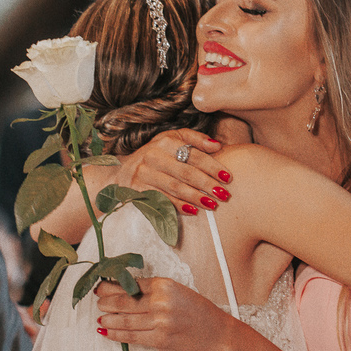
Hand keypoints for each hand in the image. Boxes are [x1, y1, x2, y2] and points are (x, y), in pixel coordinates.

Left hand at [94, 277, 234, 350]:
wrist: (215, 334)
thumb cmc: (197, 310)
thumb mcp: (178, 291)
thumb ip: (154, 290)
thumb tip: (126, 290)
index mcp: (165, 285)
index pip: (132, 284)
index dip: (113, 286)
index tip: (102, 286)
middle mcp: (161, 302)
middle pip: (125, 301)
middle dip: (107, 301)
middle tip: (97, 301)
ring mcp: (160, 322)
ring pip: (126, 320)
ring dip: (109, 318)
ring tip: (99, 316)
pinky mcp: (159, 340)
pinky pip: (132, 337)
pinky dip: (116, 334)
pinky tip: (106, 331)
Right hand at [114, 129, 229, 213]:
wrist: (123, 170)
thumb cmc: (156, 154)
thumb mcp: (172, 139)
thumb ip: (194, 139)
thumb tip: (217, 145)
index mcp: (165, 141)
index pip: (194, 155)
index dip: (213, 166)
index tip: (228, 177)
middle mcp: (153, 156)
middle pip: (186, 172)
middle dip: (207, 184)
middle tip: (224, 194)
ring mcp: (143, 174)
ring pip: (175, 187)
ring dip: (195, 197)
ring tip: (212, 205)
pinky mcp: (137, 190)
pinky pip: (161, 200)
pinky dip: (178, 206)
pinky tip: (192, 211)